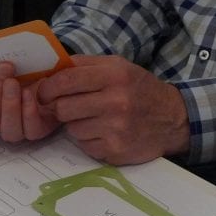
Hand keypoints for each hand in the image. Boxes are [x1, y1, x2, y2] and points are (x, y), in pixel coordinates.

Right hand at [0, 62, 58, 147]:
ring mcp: (19, 131)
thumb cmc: (19, 73)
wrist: (46, 72)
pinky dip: (29, 112)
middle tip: (3, 76)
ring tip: (13, 83)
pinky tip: (28, 94)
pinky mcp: (40, 130)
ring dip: (11, 105)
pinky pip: (32, 130)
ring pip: (10, 130)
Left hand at [36, 55, 189, 164]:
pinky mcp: (116, 150)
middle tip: (67, 107)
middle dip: (60, 108)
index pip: (66, 81)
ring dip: (77, 125)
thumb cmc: (140, 90)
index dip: (47, 88)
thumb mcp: (118, 66)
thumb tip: (50, 69)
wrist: (172, 120)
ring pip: (72, 129)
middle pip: (63, 108)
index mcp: (114, 75)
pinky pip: (85, 146)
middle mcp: (116, 101)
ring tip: (94, 119)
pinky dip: (89, 140)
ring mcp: (116, 128)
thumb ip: (85, 64)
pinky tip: (104, 133)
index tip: (43, 93)